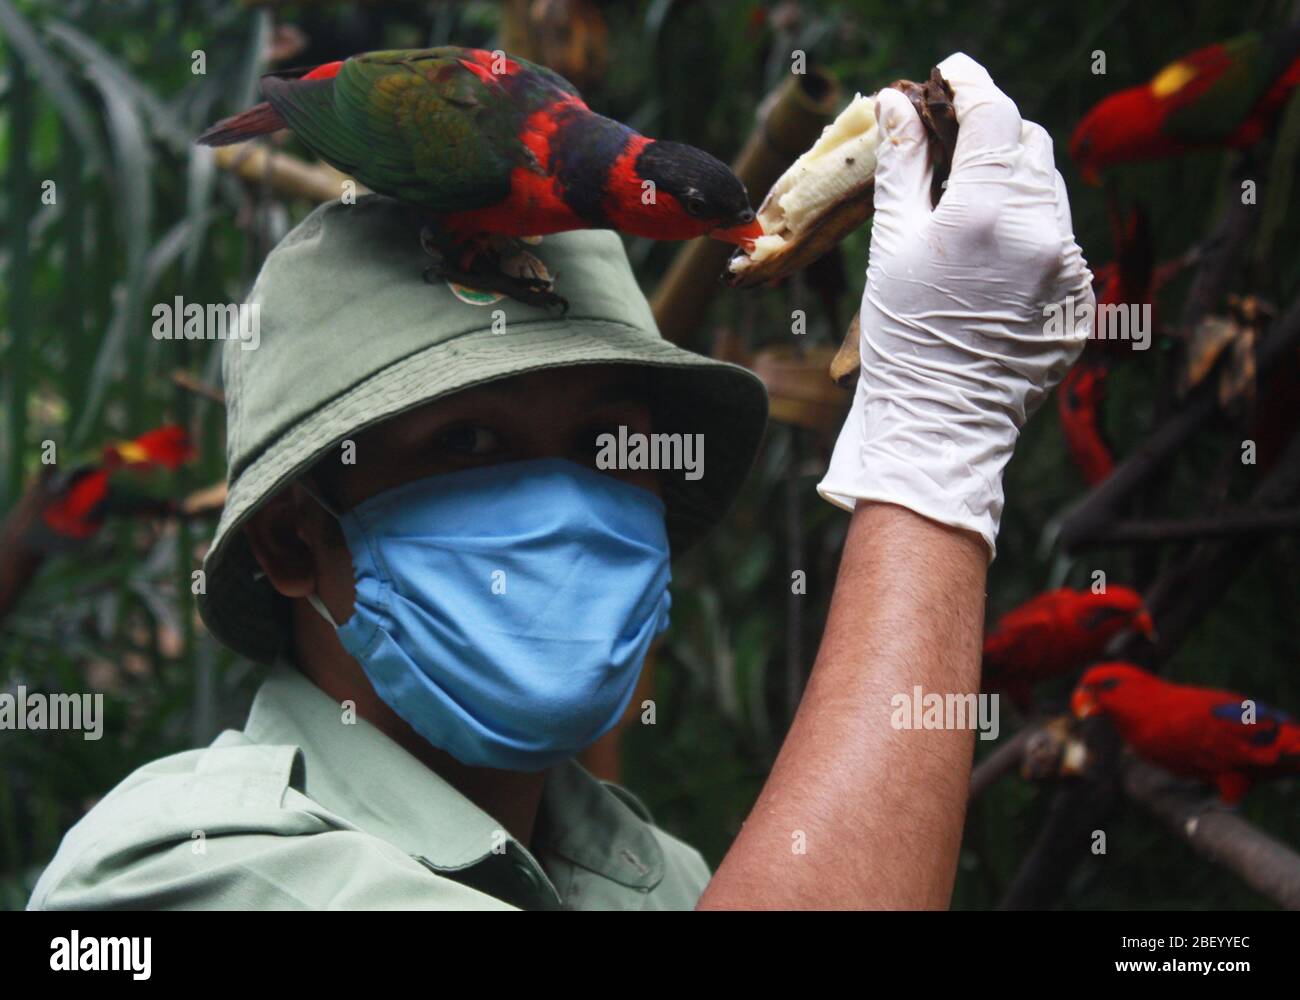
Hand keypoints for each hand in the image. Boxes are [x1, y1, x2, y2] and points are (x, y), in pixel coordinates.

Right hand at [818, 52, 1094, 559]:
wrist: (940, 425)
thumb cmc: (903, 338)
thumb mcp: (892, 246)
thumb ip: (902, 166)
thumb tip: (895, 104)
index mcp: (990, 210)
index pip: (993, 112)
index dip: (969, 83)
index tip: (950, 72)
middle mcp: (1043, 230)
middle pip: (1030, 145)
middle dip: (993, 137)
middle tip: (951, 150)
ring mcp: (1069, 266)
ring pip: (1050, 191)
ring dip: (1014, 185)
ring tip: (968, 215)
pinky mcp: (1080, 297)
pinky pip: (1060, 239)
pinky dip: (1028, 233)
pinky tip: (990, 264)